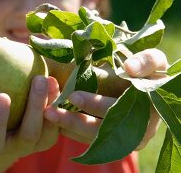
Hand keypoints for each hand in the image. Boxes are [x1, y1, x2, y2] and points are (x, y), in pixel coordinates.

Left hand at [44, 48, 167, 148]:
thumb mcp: (153, 61)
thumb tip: (129, 68)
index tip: (73, 96)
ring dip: (68, 127)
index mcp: (149, 111)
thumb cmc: (147, 70)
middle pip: (102, 130)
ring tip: (47, 115)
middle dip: (74, 121)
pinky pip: (88, 139)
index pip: (119, 109)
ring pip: (92, 138)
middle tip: (50, 111)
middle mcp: (137, 131)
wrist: (144, 85)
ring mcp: (123, 138)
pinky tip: (54, 120)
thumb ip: (146, 61)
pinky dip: (71, 130)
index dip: (96, 104)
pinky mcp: (111, 140)